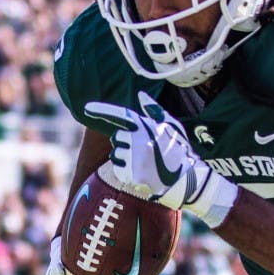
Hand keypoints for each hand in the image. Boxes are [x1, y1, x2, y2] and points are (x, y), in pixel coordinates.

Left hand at [84, 91, 238, 227]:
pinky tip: (142, 173)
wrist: (187, 179)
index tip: (86, 108)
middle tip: (143, 151)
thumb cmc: (179, 150)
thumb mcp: (172, 126)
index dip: (101, 110)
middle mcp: (137, 140)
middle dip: (125, 143)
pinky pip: (119, 169)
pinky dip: (127, 172)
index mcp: (145, 126)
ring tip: (144, 163)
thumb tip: (141, 95)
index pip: (119, 115)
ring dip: (125, 158)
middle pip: (117, 138)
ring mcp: (134, 157)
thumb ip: (154, 110)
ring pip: (116, 154)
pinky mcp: (131, 174)